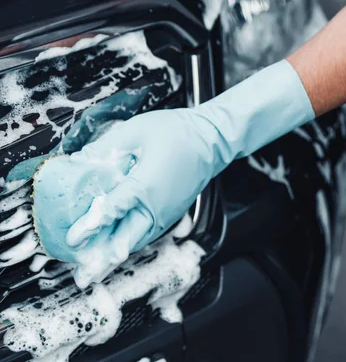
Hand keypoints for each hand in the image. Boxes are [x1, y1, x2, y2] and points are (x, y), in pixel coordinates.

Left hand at [33, 60, 314, 285]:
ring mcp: (172, 208)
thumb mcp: (136, 130)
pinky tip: (122, 240)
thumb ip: (109, 152)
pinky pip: (152, 228)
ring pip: (141, 236)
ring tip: (99, 260)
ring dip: (120, 247)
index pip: (113, 205)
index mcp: (150, 179)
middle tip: (86, 268)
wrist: (218, 135)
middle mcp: (161, 201)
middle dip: (106, 252)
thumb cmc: (181, 128)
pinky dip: (135, 237)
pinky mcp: (177, 210)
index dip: (91, 220)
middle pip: (128, 234)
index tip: (77, 233)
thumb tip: (87, 168)